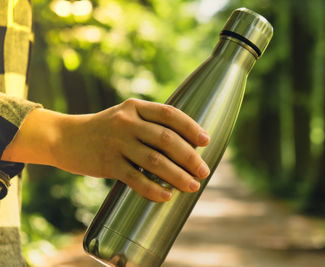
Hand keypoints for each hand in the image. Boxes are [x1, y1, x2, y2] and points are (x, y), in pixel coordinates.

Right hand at [2, 98, 209, 201]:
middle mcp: (127, 122)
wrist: (65, 138)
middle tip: (204, 171)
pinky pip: (136, 179)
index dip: (191, 127)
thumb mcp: (126, 116)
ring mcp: (117, 143)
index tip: (206, 141)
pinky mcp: (108, 164)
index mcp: (136, 107)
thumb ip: (150, 124)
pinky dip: (153, 189)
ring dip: (178, 176)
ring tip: (193, 186)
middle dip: (190, 157)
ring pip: (155, 161)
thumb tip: (185, 144)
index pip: (170, 114)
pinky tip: (166, 196)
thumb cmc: (104, 129)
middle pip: (166, 139)